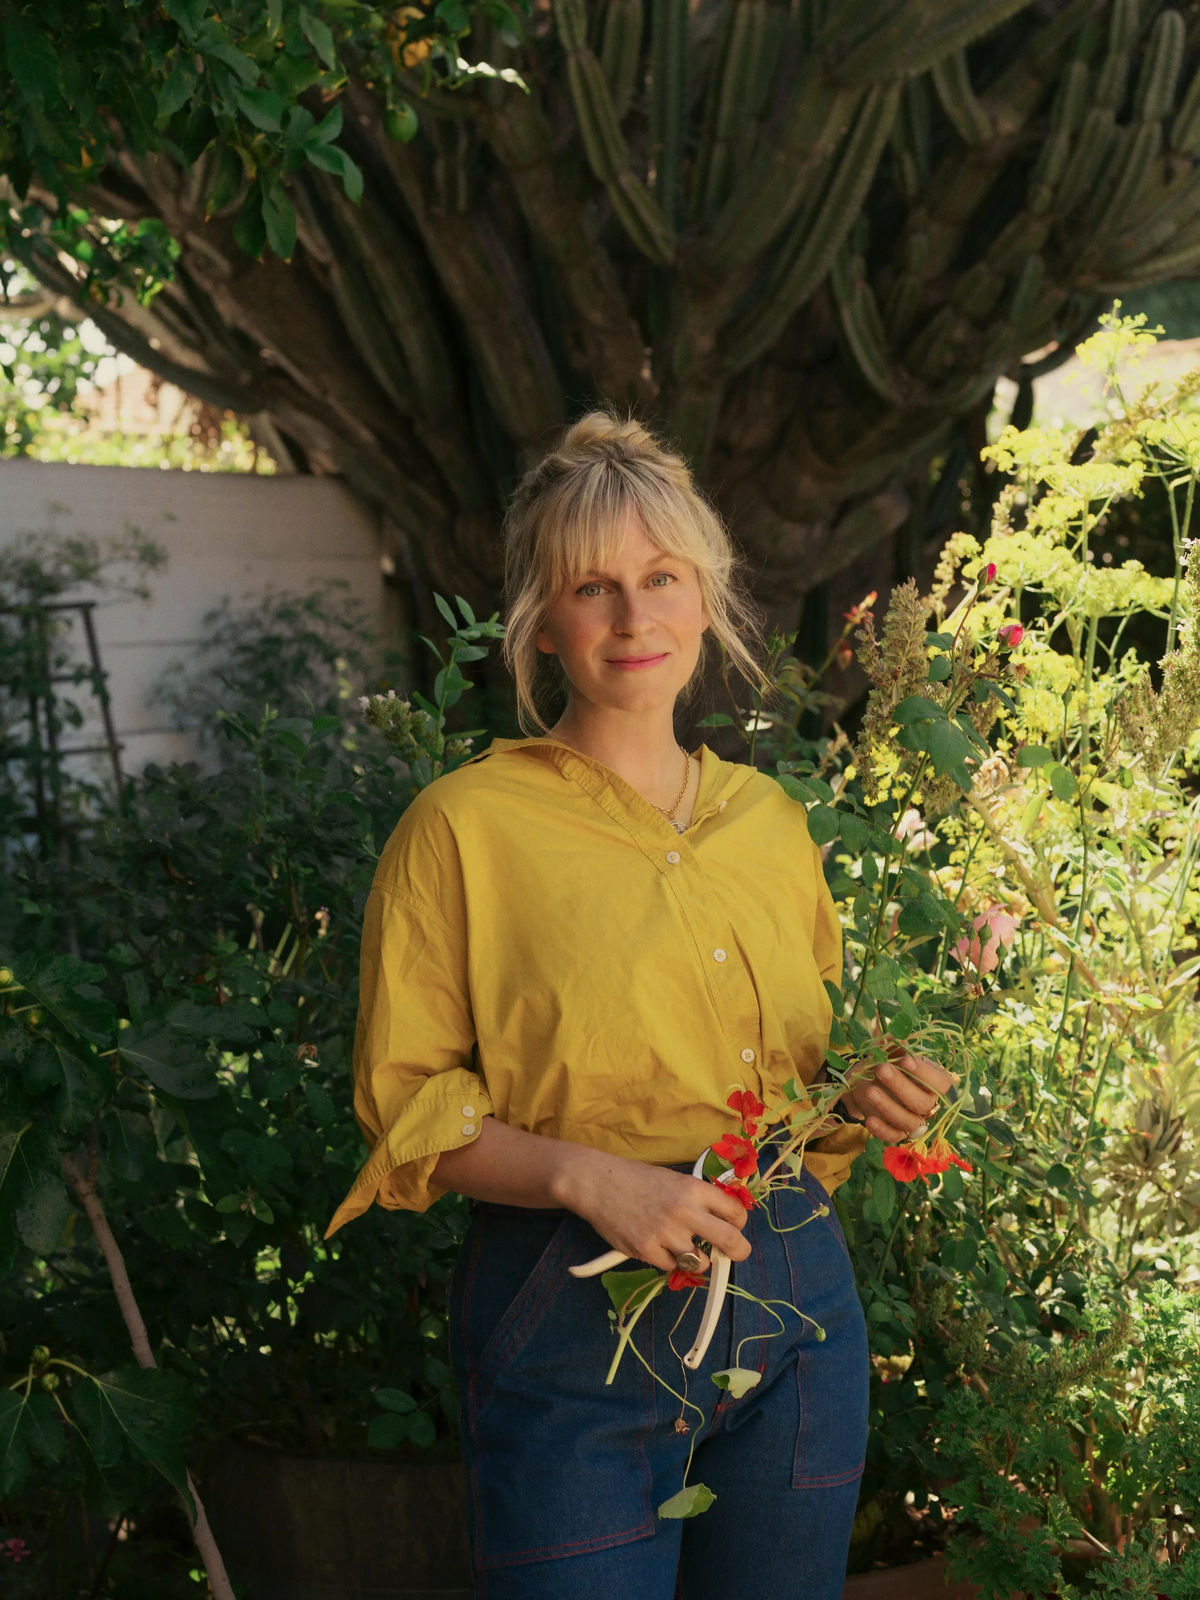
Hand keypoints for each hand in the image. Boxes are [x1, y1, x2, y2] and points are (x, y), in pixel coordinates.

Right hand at [567, 1151, 750, 1274]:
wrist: (598, 1184)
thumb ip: (698, 1199)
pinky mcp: (647, 1251)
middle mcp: (684, 1212)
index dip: (738, 1222)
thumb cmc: (638, 1179)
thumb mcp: (674, 1180)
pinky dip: (666, 1259)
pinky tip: (656, 1244)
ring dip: (696, 1258)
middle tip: (736, 1253)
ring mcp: (666, 1234)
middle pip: (730, 1241)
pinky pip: (670, 1266)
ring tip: (683, 1247)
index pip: (735, 1212)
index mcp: (693, 1189)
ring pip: (700, 1262)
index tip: (734, 1226)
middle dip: (739, 1251)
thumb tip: (723, 1220)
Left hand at [839, 1042, 954, 1142]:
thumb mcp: (889, 1053)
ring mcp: (912, 1120)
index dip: (925, 1073)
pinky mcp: (896, 1133)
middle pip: (923, 1102)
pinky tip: (869, 1119)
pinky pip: (893, 1136)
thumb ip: (894, 1047)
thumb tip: (896, 1039)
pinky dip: (882, 1130)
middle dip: (901, 1086)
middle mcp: (927, 1103)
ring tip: (870, 1090)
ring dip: (888, 1106)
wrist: (866, 1082)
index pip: (941, 1083)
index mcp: (933, 1082)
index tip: (905, 1060)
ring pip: (908, 1121)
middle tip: (881, 1069)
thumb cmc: (886, 1064)